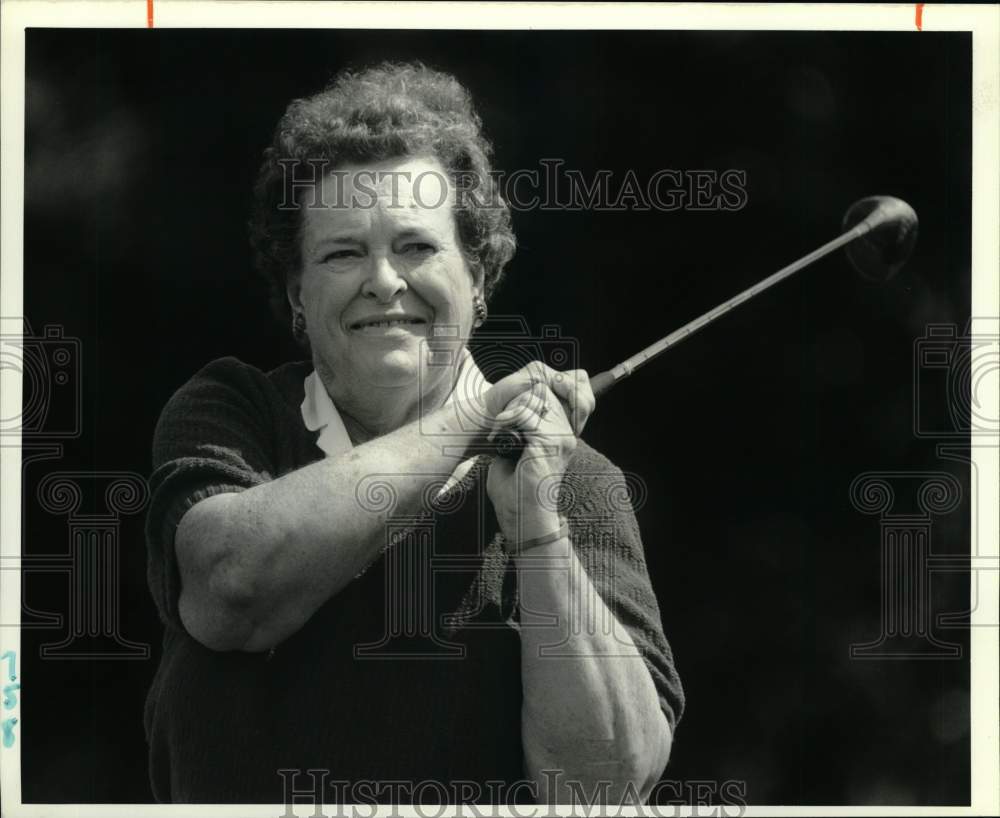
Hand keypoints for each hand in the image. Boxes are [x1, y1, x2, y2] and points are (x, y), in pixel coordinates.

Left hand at [483, 362, 595, 541]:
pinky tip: (500, 435)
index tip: (510, 411)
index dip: (534, 392)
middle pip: (545, 390)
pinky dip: (508, 420)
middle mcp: (566, 434)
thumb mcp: (517, 452)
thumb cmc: (516, 491)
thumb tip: (510, 406)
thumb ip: (519, 428)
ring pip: (536, 397)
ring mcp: (561, 437)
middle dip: (519, 398)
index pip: (558, 393)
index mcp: (561, 435)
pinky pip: (527, 413)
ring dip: (512, 409)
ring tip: (501, 429)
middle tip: (503, 422)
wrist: (524, 519)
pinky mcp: (550, 443)